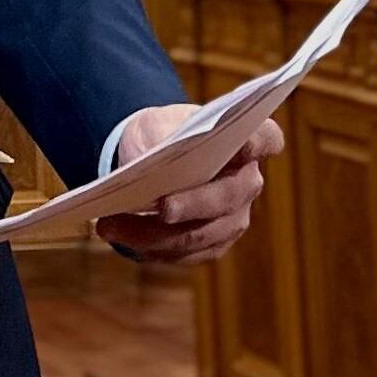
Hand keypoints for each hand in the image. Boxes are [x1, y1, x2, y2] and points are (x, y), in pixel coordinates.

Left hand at [95, 106, 286, 265]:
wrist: (152, 157)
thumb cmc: (161, 134)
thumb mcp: (156, 123)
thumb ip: (159, 137)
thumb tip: (146, 164)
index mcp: (247, 140)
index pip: (265, 138)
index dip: (258, 142)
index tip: (245, 142)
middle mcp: (248, 183)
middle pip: (228, 196)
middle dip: (193, 204)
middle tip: (164, 208)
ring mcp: (232, 219)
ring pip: (200, 234)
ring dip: (154, 233)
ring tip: (110, 225)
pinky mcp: (210, 245)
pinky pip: (182, 253)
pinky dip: (147, 247)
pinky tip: (116, 235)